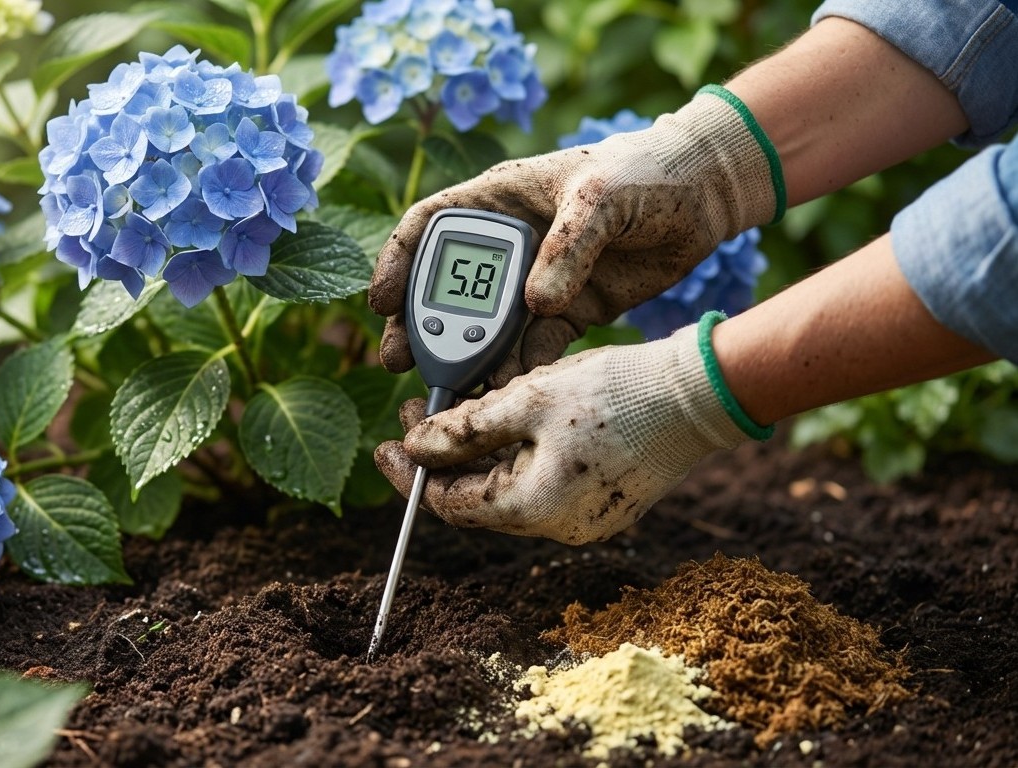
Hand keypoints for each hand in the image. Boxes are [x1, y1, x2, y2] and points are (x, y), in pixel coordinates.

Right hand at [369, 90, 776, 384]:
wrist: (705, 196)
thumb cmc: (647, 173)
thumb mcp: (604, 196)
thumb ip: (568, 246)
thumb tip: (535, 304)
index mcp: (499, 201)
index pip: (428, 227)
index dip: (396, 263)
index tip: (381, 302)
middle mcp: (507, 245)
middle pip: (447, 289)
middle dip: (423, 327)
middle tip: (405, 362)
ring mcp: (535, 282)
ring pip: (485, 327)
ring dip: (468, 359)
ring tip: (453, 391)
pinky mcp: (566, 312)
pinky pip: (532, 347)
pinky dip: (517, 371)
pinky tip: (506, 392)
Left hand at [373, 323, 752, 543]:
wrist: (699, 393)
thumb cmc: (618, 391)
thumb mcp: (528, 398)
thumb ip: (464, 428)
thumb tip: (413, 447)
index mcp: (533, 508)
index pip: (449, 504)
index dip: (410, 474)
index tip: (386, 443)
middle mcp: (557, 527)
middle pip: (476, 500)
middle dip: (442, 459)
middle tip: (418, 414)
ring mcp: (583, 519)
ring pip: (506, 490)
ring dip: (478, 455)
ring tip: (462, 408)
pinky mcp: (600, 503)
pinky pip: (538, 485)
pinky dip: (513, 457)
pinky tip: (506, 420)